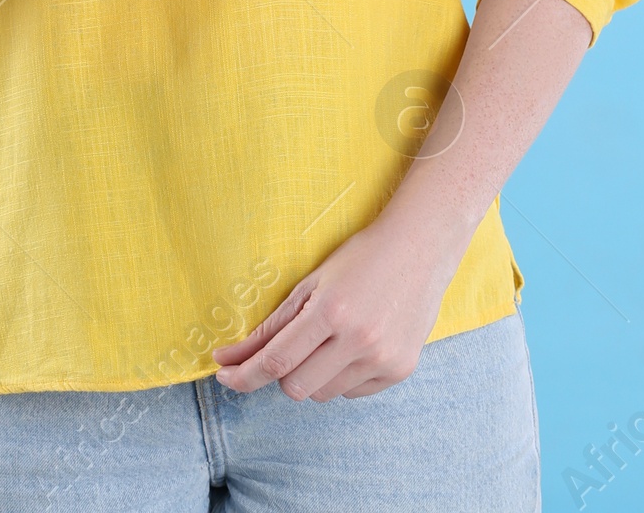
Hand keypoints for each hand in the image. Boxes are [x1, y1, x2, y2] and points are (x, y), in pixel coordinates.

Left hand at [211, 209, 465, 402]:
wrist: (419, 248)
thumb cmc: (360, 258)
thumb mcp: (310, 284)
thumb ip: (270, 326)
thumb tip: (229, 359)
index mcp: (331, 310)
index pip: (276, 360)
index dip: (244, 374)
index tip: (224, 376)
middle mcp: (359, 339)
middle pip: (296, 387)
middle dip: (282, 374)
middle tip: (288, 349)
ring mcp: (383, 358)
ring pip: (324, 395)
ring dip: (314, 376)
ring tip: (329, 339)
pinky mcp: (400, 370)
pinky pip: (353, 393)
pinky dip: (342, 377)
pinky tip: (354, 345)